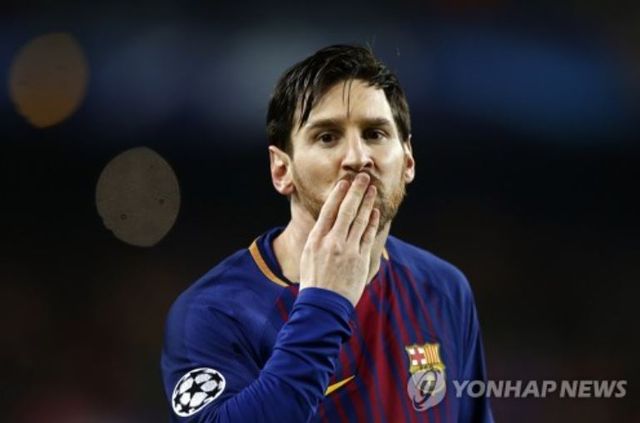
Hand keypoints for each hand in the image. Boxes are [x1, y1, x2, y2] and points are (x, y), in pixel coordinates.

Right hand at [299, 173, 380, 305]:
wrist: (323, 305)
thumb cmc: (314, 281)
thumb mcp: (308, 256)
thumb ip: (318, 238)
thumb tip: (326, 224)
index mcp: (316, 239)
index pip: (329, 210)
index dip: (338, 194)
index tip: (345, 182)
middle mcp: (332, 242)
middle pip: (347, 210)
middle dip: (356, 191)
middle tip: (363, 177)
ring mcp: (348, 250)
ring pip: (360, 220)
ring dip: (368, 202)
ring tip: (373, 190)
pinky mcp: (360, 260)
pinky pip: (368, 236)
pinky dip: (373, 222)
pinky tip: (376, 212)